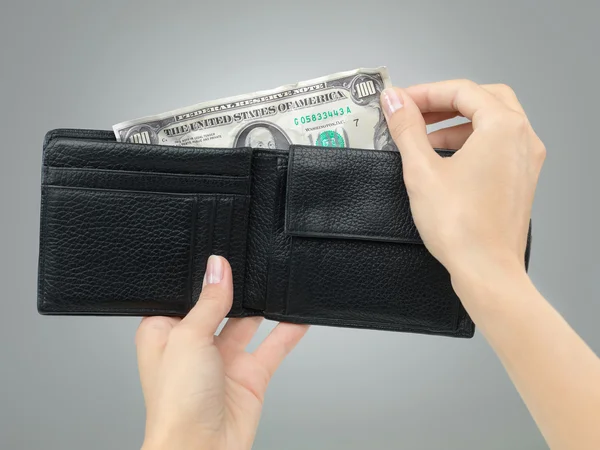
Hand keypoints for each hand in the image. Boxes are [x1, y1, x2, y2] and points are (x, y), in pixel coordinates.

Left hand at [136, 255, 308, 449]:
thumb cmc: (176, 405)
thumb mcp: (188, 338)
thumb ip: (208, 302)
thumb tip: (218, 268)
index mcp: (165, 333)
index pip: (185, 295)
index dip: (202, 278)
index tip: (221, 255)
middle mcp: (194, 345)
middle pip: (220, 307)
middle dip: (236, 290)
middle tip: (254, 264)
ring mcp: (223, 361)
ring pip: (248, 324)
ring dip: (263, 308)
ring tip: (277, 283)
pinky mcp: (249, 376)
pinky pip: (272, 347)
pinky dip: (287, 333)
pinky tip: (299, 317)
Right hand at [380, 80, 545, 298]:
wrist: (486, 269)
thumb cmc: (460, 225)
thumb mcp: (422, 170)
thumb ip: (407, 128)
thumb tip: (394, 100)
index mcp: (503, 127)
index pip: (461, 90)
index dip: (425, 92)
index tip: (399, 102)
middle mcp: (522, 138)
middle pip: (482, 99)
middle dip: (445, 102)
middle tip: (414, 112)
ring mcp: (526, 159)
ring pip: (492, 121)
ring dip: (457, 122)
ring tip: (424, 137)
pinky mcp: (521, 178)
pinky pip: (498, 144)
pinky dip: (472, 141)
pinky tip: (445, 158)